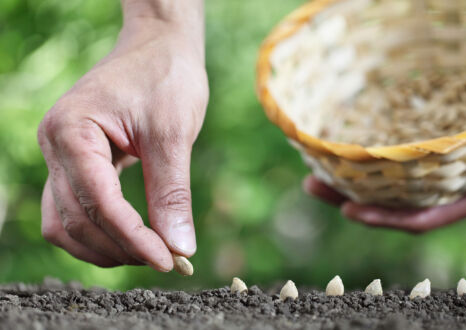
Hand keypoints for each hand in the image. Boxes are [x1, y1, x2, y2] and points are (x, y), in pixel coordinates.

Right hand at [37, 0, 206, 270]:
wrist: (158, 47)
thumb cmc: (166, 78)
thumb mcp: (173, 134)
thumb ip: (172, 193)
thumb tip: (180, 248)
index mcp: (72, 131)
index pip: (99, 202)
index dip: (134, 238)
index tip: (170, 260)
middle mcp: (54, 145)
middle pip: (77, 219)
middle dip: (122, 247)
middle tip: (168, 259)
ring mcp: (59, 154)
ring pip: (65, 223)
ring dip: (105, 247)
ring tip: (151, 253)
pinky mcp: (73, 161)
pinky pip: (72, 210)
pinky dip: (99, 232)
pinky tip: (132, 238)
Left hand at [304, 106, 465, 232]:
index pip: (426, 215)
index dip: (388, 217)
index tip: (350, 210)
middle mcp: (453, 187)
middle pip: (395, 201)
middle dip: (352, 197)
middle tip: (312, 183)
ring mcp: (443, 170)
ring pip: (392, 180)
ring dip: (354, 176)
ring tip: (316, 165)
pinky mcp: (441, 151)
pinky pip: (402, 159)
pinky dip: (377, 157)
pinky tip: (352, 148)